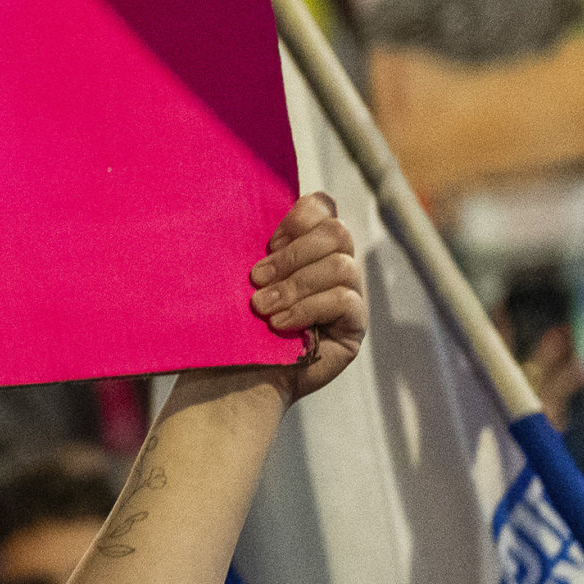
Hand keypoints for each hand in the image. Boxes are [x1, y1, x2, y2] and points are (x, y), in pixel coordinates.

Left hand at [244, 191, 365, 402]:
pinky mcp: (353, 327)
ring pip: (340, 266)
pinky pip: (345, 301)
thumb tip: (243, 207)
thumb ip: (255, 246)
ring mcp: (349, 296)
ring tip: (262, 308)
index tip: (267, 244)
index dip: (299, 218)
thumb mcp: (237, 278)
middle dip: (293, 255)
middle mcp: (335, 266)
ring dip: (294, 286)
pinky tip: (280, 325)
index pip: (322, 207)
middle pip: (337, 232)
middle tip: (256, 279)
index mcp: (308, 246)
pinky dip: (308, 308)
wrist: (230, 376)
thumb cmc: (230, 324)